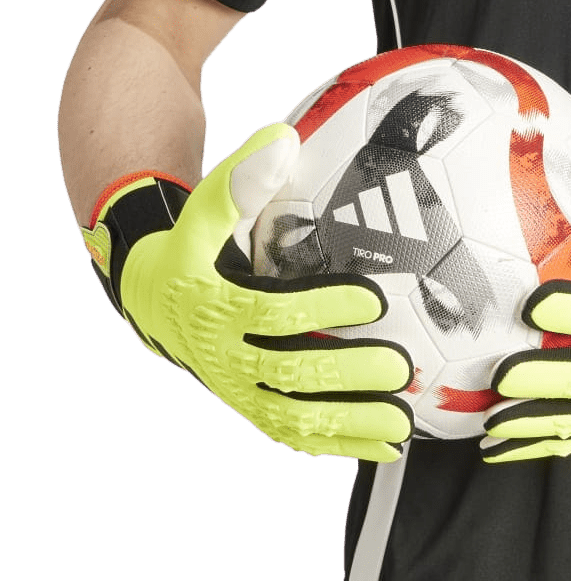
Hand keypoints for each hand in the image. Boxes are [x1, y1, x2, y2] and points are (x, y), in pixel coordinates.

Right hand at [98, 124, 412, 460]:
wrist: (154, 299)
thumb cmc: (190, 245)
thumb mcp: (202, 210)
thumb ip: (238, 178)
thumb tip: (281, 138)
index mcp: (215, 307)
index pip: (275, 311)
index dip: (325, 306)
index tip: (377, 296)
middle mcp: (225, 358)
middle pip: (291, 372)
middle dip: (348, 373)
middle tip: (401, 367)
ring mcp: (238, 391)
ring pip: (296, 416)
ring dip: (350, 422)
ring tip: (404, 419)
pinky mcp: (252, 410)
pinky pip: (294, 434)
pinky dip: (338, 444)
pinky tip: (385, 442)